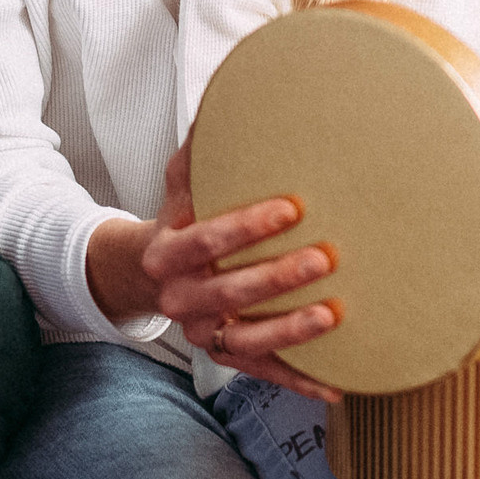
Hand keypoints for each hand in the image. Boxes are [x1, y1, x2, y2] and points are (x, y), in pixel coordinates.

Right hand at [89, 142, 344, 400]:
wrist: (144, 273)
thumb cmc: (178, 218)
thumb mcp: (180, 182)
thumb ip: (201, 149)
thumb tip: (231, 94)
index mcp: (169, 251)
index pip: (206, 238)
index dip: (246, 225)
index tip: (290, 208)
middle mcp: (181, 297)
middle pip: (229, 290)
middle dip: (277, 276)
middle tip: (324, 256)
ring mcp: (203, 331)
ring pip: (247, 340)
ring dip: (290, 330)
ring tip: (332, 316)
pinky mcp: (225, 355)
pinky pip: (262, 373)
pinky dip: (299, 381)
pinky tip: (336, 384)